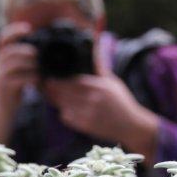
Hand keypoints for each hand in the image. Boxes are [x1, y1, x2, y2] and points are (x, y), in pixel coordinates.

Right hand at [0, 22, 38, 109]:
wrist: (3, 110)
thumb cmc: (14, 89)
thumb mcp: (16, 70)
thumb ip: (23, 59)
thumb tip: (40, 48)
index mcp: (0, 57)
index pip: (2, 37)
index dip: (14, 30)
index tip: (28, 29)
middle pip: (9, 49)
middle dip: (25, 49)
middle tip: (37, 54)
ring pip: (13, 63)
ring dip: (29, 63)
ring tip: (39, 67)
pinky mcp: (4, 88)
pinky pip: (18, 79)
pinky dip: (31, 77)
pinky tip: (38, 79)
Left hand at [44, 73, 158, 159]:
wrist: (131, 126)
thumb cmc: (122, 103)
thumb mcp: (113, 83)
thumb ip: (100, 69)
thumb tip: (94, 50)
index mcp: (100, 87)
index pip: (74, 80)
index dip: (60, 78)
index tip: (52, 75)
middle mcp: (94, 100)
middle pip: (66, 92)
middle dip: (53, 88)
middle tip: (46, 84)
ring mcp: (89, 114)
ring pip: (64, 104)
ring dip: (56, 100)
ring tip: (50, 94)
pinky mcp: (86, 126)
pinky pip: (67, 117)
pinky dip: (63, 112)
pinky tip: (64, 108)